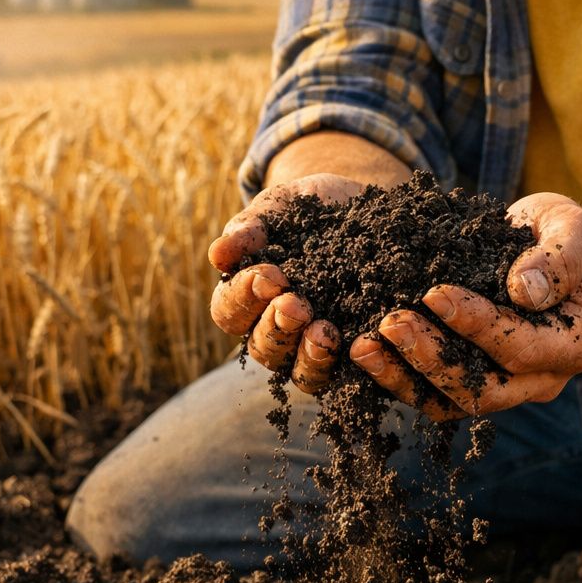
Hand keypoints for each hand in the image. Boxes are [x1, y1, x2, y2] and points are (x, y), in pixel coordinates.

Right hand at [208, 173, 364, 392]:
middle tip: (295, 305)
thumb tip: (217, 255)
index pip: (229, 311)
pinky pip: (348, 374)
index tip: (268, 275)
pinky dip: (353, 365)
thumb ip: (250, 229)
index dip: (244, 299)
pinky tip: (363, 343)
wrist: (364, 208)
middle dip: (277, 328)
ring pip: (302, 374)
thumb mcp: (281, 208)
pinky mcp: (355, 352)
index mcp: (247, 299)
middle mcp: (276, 332)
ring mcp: (315, 348)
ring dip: (310, 357)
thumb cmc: (310, 208)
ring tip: (325, 332)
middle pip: (263, 349)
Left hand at [349, 192, 581, 418]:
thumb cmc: (567, 237)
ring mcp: (508, 389)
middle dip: (432, 358)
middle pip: (484, 390)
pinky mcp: (475, 383)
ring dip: (405, 377)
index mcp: (576, 344)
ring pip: (452, 403)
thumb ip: (559, 258)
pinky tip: (364, 352)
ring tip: (363, 347)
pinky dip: (398, 378)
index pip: (521, 346)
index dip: (477, 325)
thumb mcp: (574, 230)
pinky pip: (434, 395)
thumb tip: (524, 290)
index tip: (434, 294)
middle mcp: (543, 380)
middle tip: (390, 323)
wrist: (558, 255)